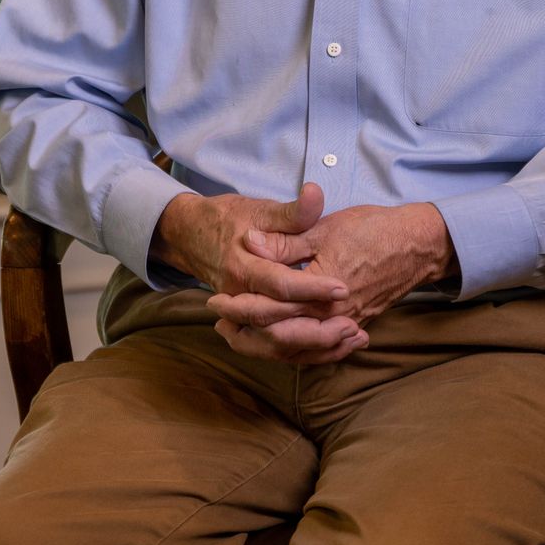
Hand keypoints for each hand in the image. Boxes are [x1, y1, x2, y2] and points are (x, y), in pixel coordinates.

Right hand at [151, 185, 367, 365]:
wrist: (190, 235)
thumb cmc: (227, 219)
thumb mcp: (258, 210)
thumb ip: (291, 211)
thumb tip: (316, 194)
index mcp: (241, 266)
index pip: (280, 285)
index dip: (312, 288)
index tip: (342, 288)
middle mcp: (238, 296)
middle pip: (278, 325)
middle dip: (318, 328)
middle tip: (354, 324)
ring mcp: (239, 314)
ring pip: (276, 344)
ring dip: (316, 345)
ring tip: (354, 337)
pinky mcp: (245, 324)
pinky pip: (274, 347)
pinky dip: (304, 350)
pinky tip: (335, 345)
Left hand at [209, 202, 455, 336]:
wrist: (417, 245)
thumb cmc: (372, 231)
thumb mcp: (324, 228)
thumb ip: (285, 241)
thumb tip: (249, 242)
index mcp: (320, 292)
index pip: (270, 310)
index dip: (239, 307)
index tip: (214, 303)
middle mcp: (332, 316)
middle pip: (279, 338)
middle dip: (245, 332)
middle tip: (219, 323)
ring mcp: (344, 324)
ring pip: (298, 350)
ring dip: (265, 347)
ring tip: (238, 337)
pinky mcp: (354, 325)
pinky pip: (320, 351)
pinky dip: (296, 353)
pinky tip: (279, 348)